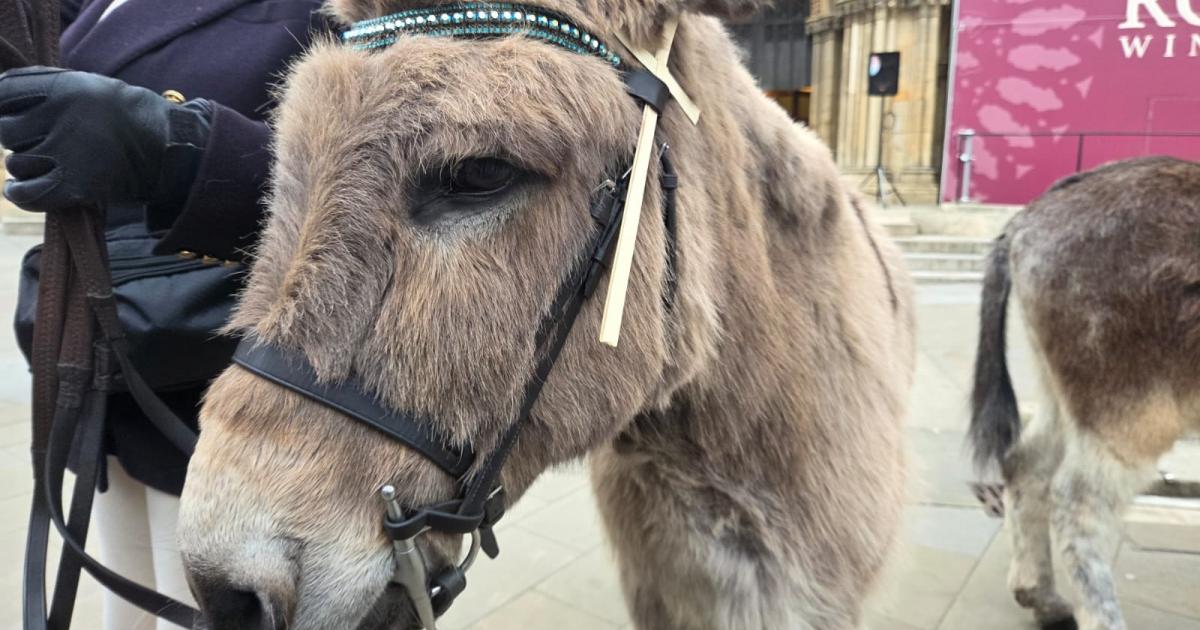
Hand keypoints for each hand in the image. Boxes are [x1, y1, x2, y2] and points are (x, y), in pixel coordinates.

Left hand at [0, 67, 208, 211]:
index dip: (3, 105)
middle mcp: (63, 115)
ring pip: (16, 163)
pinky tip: (24, 188)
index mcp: (65, 87)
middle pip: (6, 130)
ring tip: (51, 164)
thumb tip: (3, 104)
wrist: (171, 149)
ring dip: (26, 166)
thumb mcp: (90, 87)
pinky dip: (21, 193)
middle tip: (44, 142)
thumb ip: (48, 89)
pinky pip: (26, 193)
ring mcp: (69, 152)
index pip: (3, 90)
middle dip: (18, 138)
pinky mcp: (76, 185)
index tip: (14, 114)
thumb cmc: (128, 118)